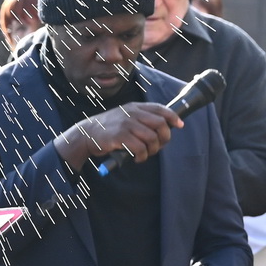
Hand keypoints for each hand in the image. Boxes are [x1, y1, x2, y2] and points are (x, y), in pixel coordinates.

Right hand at [56, 102, 180, 170]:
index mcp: (135, 107)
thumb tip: (162, 129)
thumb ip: (141, 119)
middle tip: (158, 146)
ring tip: (145, 154)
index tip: (179, 125)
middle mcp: (132, 113)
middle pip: (161, 124)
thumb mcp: (124, 117)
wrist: (86, 134)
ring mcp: (126, 124)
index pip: (160, 108)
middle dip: (164, 138)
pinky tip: (137, 158)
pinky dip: (143, 156)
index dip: (173, 116)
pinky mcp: (120, 136)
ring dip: (153, 150)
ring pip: (152, 138)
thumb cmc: (108, 129)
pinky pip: (141, 148)